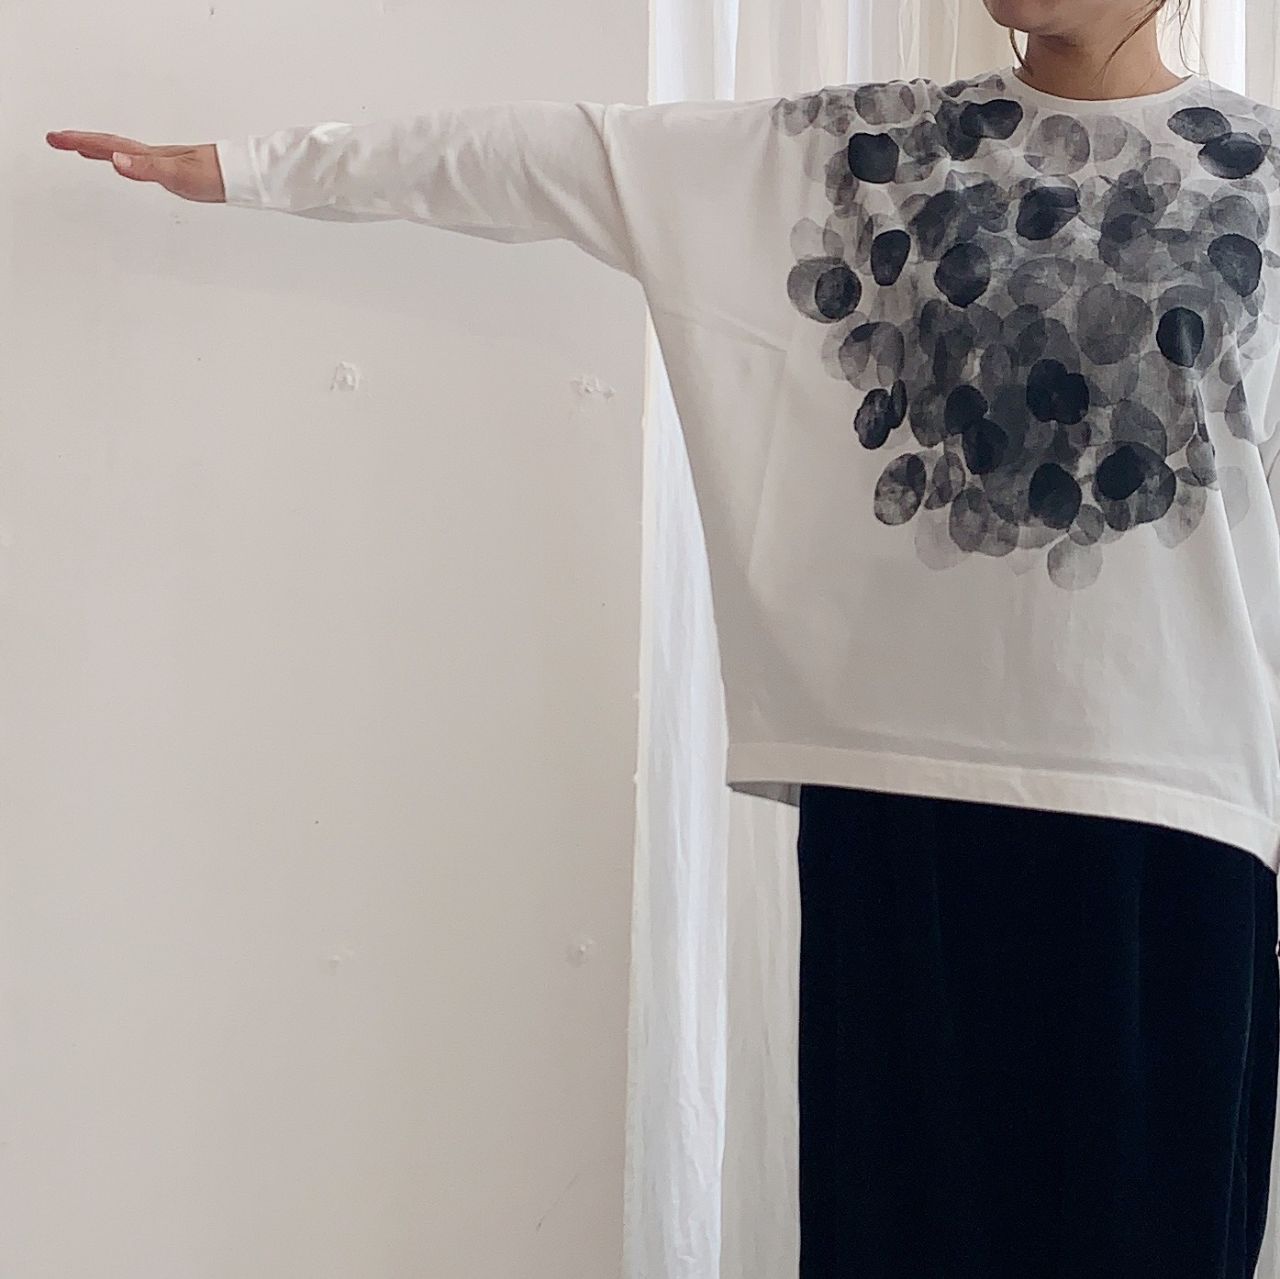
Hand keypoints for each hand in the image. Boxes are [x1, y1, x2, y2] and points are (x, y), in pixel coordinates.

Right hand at [45, 132, 225, 202]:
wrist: (242, 176)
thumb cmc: (215, 175)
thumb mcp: (178, 175)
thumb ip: (147, 168)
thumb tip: (117, 160)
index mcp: (150, 156)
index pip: (108, 146)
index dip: (80, 143)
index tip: (56, 139)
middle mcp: (155, 156)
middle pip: (111, 145)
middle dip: (81, 143)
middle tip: (56, 140)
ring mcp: (165, 162)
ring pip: (124, 152)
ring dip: (100, 149)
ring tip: (82, 149)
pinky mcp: (176, 170)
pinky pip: (140, 162)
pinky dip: (125, 160)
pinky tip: (128, 164)